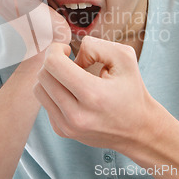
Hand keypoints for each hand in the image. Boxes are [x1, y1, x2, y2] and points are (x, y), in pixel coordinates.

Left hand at [33, 36, 157, 151]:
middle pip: (43, 75)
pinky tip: (72, 93)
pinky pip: (45, 103)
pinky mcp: (62, 132)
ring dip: (51, 77)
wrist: (139, 130)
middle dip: (53, 61)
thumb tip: (74, 53)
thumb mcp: (125, 58)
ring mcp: (67, 126)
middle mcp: (76, 114)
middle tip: (69, 61)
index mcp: (93, 94)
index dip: (56, 49)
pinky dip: (54, 92)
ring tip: (70, 77)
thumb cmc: (132, 91)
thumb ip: (97, 46)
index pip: (53, 64)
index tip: (67, 49)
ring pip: (39, 89)